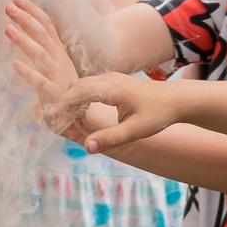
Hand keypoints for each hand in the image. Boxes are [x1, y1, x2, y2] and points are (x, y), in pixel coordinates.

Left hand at [4, 0, 88, 133]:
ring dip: (24, 40)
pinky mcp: (52, 93)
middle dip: (25, 18)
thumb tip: (26, 27)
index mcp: (57, 50)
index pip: (46, 24)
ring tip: (7, 29)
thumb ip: (44, 46)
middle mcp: (58, 59)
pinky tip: (14, 64)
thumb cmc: (63, 87)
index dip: (32, 10)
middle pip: (42, 34)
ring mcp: (56, 75)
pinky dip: (28, 72)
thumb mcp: (55, 62)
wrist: (77, 116)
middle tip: (9, 7)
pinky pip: (40, 81)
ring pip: (40, 53)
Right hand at [61, 70, 186, 152]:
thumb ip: (110, 138)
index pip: (78, 92)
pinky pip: (90, 88)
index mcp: (112, 88)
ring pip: (82, 86)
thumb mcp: (135, 130)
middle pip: (76, 87)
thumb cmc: (158, 114)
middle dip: (63, 105)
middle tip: (55, 124)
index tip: (51, 120)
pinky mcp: (113, 83)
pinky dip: (80, 100)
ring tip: (66, 123)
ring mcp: (110, 79)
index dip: (62, 105)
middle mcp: (108, 79)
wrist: (176, 100)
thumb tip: (86, 147)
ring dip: (71, 102)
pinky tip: (81, 116)